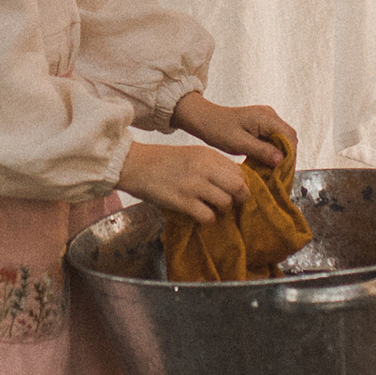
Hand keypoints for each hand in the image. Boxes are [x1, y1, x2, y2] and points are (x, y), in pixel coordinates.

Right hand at [119, 133, 248, 223]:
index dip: (240, 184)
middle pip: (239, 187)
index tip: (233, 192)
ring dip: (222, 210)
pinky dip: (207, 219)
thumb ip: (213, 166)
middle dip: (239, 199)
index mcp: (208, 155)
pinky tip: (199, 215)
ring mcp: (193, 185)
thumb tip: (233, 183)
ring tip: (211, 209)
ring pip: (225, 203)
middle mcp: (204, 168)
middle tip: (230, 204)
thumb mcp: (192, 155)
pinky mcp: (182, 201)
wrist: (135, 164)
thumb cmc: (163, 161)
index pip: (239, 172)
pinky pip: (207, 216)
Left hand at [176, 91, 292, 166]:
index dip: (290, 154)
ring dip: (278, 155)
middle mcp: (270, 115)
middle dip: (286, 156)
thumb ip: (261, 150)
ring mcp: (266, 119)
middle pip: (288, 138)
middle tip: (279, 174)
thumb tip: (281, 159)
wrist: (205, 119)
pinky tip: (265, 163)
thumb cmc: (218, 129)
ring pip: (281, 139)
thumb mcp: (239, 143)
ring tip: (272, 171)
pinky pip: (273, 139)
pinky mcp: (261, 124)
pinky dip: (271, 151)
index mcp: (266, 117)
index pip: (289, 136)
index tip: (284, 171)